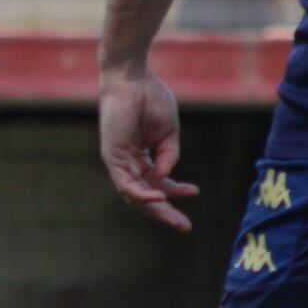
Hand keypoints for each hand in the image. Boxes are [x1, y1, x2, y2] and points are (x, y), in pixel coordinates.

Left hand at [99, 69, 198, 232]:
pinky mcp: (111, 155)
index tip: (195, 193)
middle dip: (165, 212)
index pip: (157, 183)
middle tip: (185, 227)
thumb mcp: (167, 134)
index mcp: (142, 157)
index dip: (176, 192)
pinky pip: (124, 182)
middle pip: (145, 195)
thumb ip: (169, 156)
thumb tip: (166, 178)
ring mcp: (118, 160)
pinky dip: (140, 192)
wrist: (134, 79)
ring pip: (134, 194)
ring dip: (155, 208)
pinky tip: (156, 198)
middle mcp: (128, 162)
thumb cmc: (150, 100)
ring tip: (175, 218)